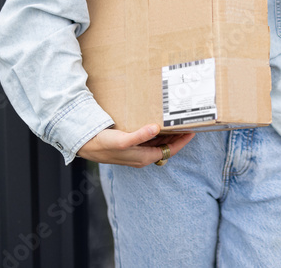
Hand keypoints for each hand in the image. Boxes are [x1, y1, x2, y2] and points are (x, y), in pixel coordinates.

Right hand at [76, 124, 194, 167]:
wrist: (88, 145)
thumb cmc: (105, 145)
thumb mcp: (123, 141)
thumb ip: (140, 136)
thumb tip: (156, 128)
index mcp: (145, 158)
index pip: (170, 150)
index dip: (182, 142)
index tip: (192, 132)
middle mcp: (143, 157)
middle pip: (166, 147)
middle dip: (177, 137)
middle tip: (187, 124)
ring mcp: (137, 152)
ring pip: (159, 144)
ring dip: (168, 135)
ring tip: (176, 123)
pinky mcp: (132, 147)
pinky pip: (150, 141)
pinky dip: (157, 134)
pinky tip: (157, 125)